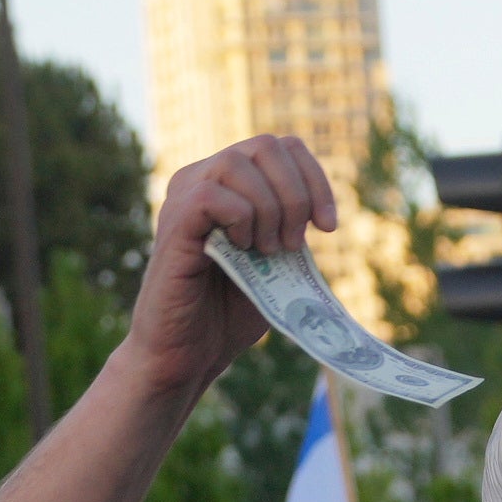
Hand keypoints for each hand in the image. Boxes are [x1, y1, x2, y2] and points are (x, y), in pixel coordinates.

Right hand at [120, 136, 344, 394]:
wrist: (189, 355)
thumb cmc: (228, 311)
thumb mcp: (276, 261)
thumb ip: (290, 226)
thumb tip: (318, 206)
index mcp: (227, 183)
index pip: (281, 147)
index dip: (314, 179)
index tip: (328, 226)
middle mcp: (200, 178)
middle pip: (265, 145)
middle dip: (296, 194)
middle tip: (295, 244)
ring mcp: (183, 198)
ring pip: (236, 162)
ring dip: (269, 208)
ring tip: (269, 251)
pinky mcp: (173, 224)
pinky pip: (210, 195)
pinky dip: (239, 218)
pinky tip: (243, 249)